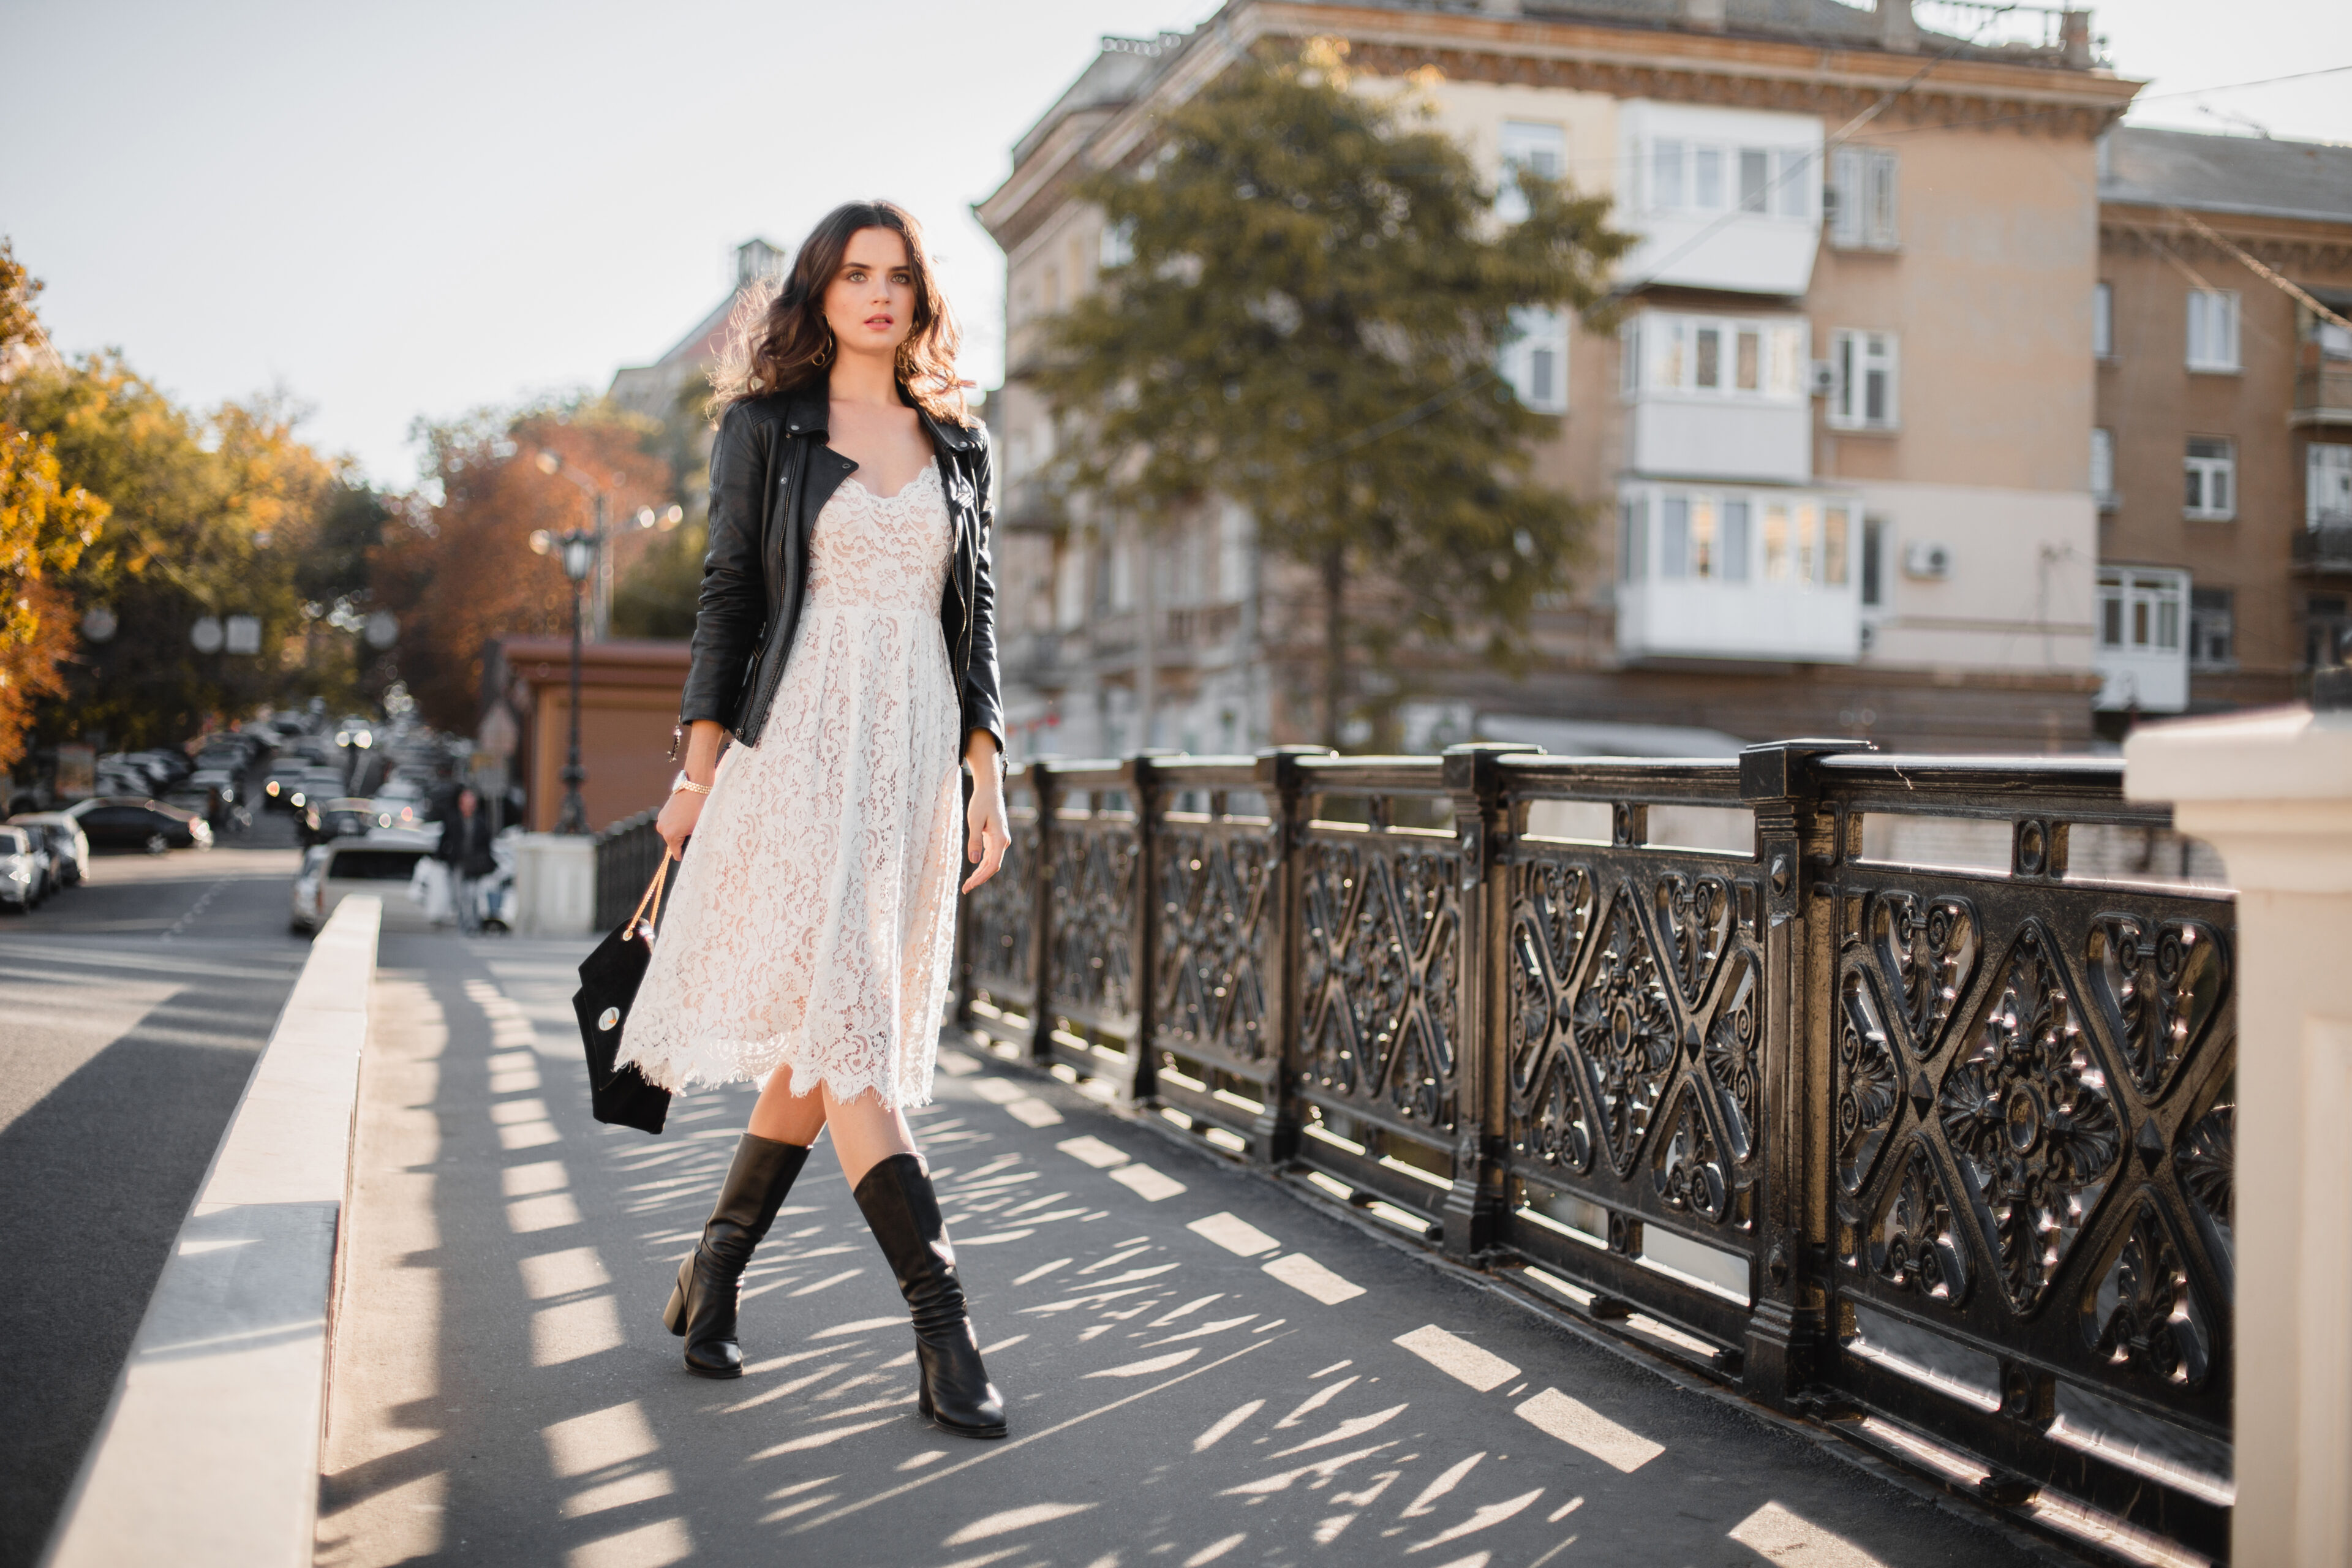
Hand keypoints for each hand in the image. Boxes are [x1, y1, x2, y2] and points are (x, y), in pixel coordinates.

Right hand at [655, 785, 703, 858]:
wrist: (695, 787)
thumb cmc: (700, 809)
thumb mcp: (699, 828)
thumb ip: (693, 841)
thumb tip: (693, 849)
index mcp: (670, 836)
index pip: (677, 854)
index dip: (685, 854)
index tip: (692, 854)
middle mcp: (662, 829)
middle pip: (673, 844)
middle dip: (683, 841)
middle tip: (694, 833)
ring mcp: (661, 820)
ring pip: (671, 834)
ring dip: (679, 832)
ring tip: (690, 823)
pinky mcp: (662, 813)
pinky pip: (670, 824)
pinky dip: (677, 824)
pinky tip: (686, 817)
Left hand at [961, 768, 1009, 893]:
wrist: (989, 789)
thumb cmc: (981, 802)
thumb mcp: (975, 821)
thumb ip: (974, 840)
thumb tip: (973, 860)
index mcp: (1000, 839)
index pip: (992, 865)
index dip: (981, 878)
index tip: (969, 886)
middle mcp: (1003, 841)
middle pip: (992, 867)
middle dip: (979, 879)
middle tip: (965, 889)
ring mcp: (1000, 840)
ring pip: (991, 863)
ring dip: (980, 874)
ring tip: (967, 884)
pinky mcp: (995, 838)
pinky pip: (990, 856)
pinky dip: (981, 865)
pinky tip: (973, 872)